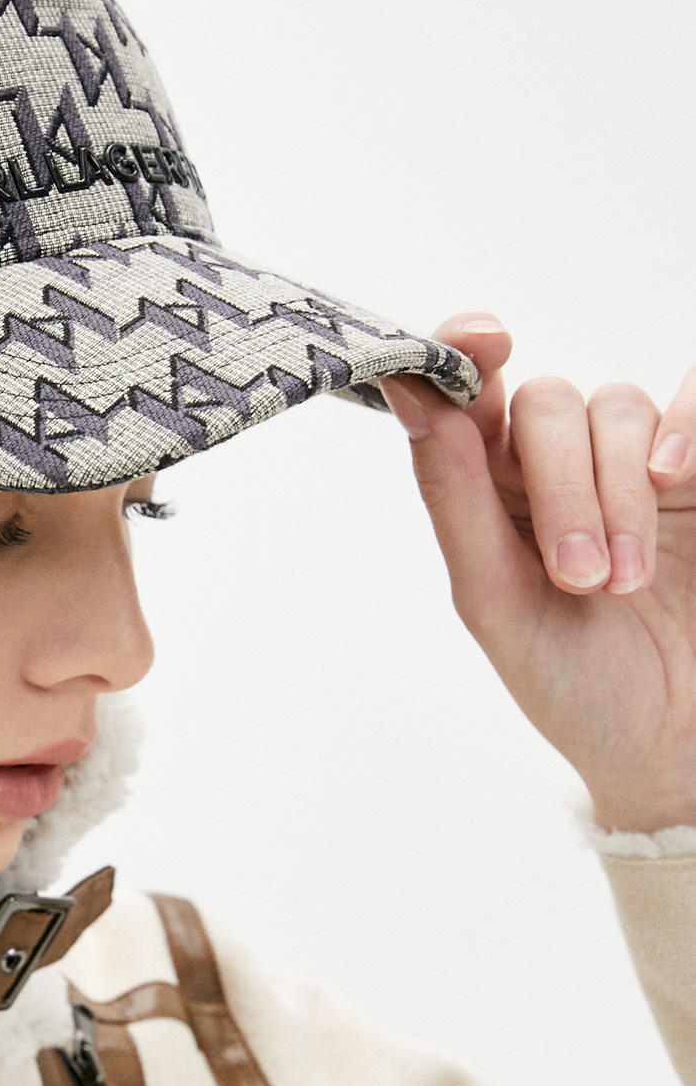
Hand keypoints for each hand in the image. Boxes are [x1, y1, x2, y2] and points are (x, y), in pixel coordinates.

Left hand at [381, 317, 695, 833]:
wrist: (673, 743)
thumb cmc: (576, 685)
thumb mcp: (497, 605)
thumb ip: (455, 500)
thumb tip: (417, 400)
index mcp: (491, 492)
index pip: (469, 396)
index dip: (463, 353)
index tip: (481, 341)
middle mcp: (559, 465)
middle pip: (545, 406)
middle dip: (559, 487)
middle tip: (579, 577)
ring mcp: (636, 465)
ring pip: (617, 407)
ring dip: (615, 493)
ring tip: (623, 582)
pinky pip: (694, 398)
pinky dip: (685, 426)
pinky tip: (673, 478)